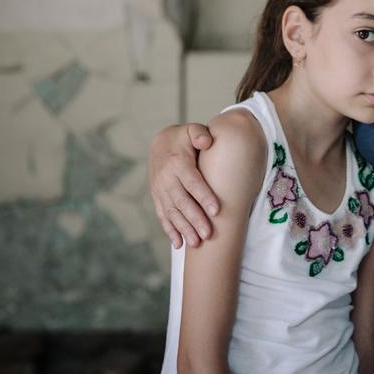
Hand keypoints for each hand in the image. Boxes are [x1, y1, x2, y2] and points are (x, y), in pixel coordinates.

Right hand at [148, 123, 218, 247]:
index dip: (204, 196)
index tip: (216, 210)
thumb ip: (200, 134)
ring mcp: (160, 190)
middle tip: (208, 234)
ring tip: (196, 243)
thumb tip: (207, 142)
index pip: (192, 182)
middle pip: (182, 202)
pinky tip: (178, 244)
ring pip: (172, 212)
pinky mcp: (157, 198)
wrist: (160, 143)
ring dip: (184, 229)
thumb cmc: (183, 138)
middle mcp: (166, 179)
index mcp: (178, 163)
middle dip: (195, 219)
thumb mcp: (191, 130)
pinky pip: (163, 216)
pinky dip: (170, 230)